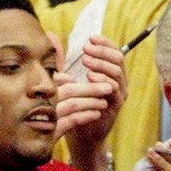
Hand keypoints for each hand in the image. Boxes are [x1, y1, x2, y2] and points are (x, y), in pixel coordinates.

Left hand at [61, 35, 126, 169]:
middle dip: (102, 51)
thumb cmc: (75, 104)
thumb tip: (52, 38)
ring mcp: (118, 94)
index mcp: (109, 72)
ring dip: (102, 65)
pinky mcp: (115, 106)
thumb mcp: (67, 80)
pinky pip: (115, 91)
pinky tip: (91, 77)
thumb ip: (63, 61)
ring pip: (117, 73)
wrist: (80, 132)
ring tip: (86, 62)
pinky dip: (104, 82)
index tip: (90, 38)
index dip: (104, 43)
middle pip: (118, 59)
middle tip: (86, 49)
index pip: (112, 51)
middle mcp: (117, 81)